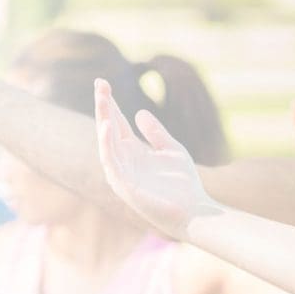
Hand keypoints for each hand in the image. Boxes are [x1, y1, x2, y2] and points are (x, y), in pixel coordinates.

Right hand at [96, 80, 221, 237]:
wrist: (195, 210)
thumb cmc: (183, 184)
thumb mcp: (171, 150)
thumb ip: (156, 132)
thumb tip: (139, 111)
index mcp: (133, 152)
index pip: (118, 123)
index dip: (110, 104)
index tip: (103, 82)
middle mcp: (124, 161)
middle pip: (109, 129)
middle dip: (103, 107)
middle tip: (99, 83)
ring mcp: (122, 174)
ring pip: (106, 144)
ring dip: (103, 121)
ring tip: (102, 101)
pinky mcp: (125, 187)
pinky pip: (112, 163)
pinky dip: (107, 145)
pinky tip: (108, 127)